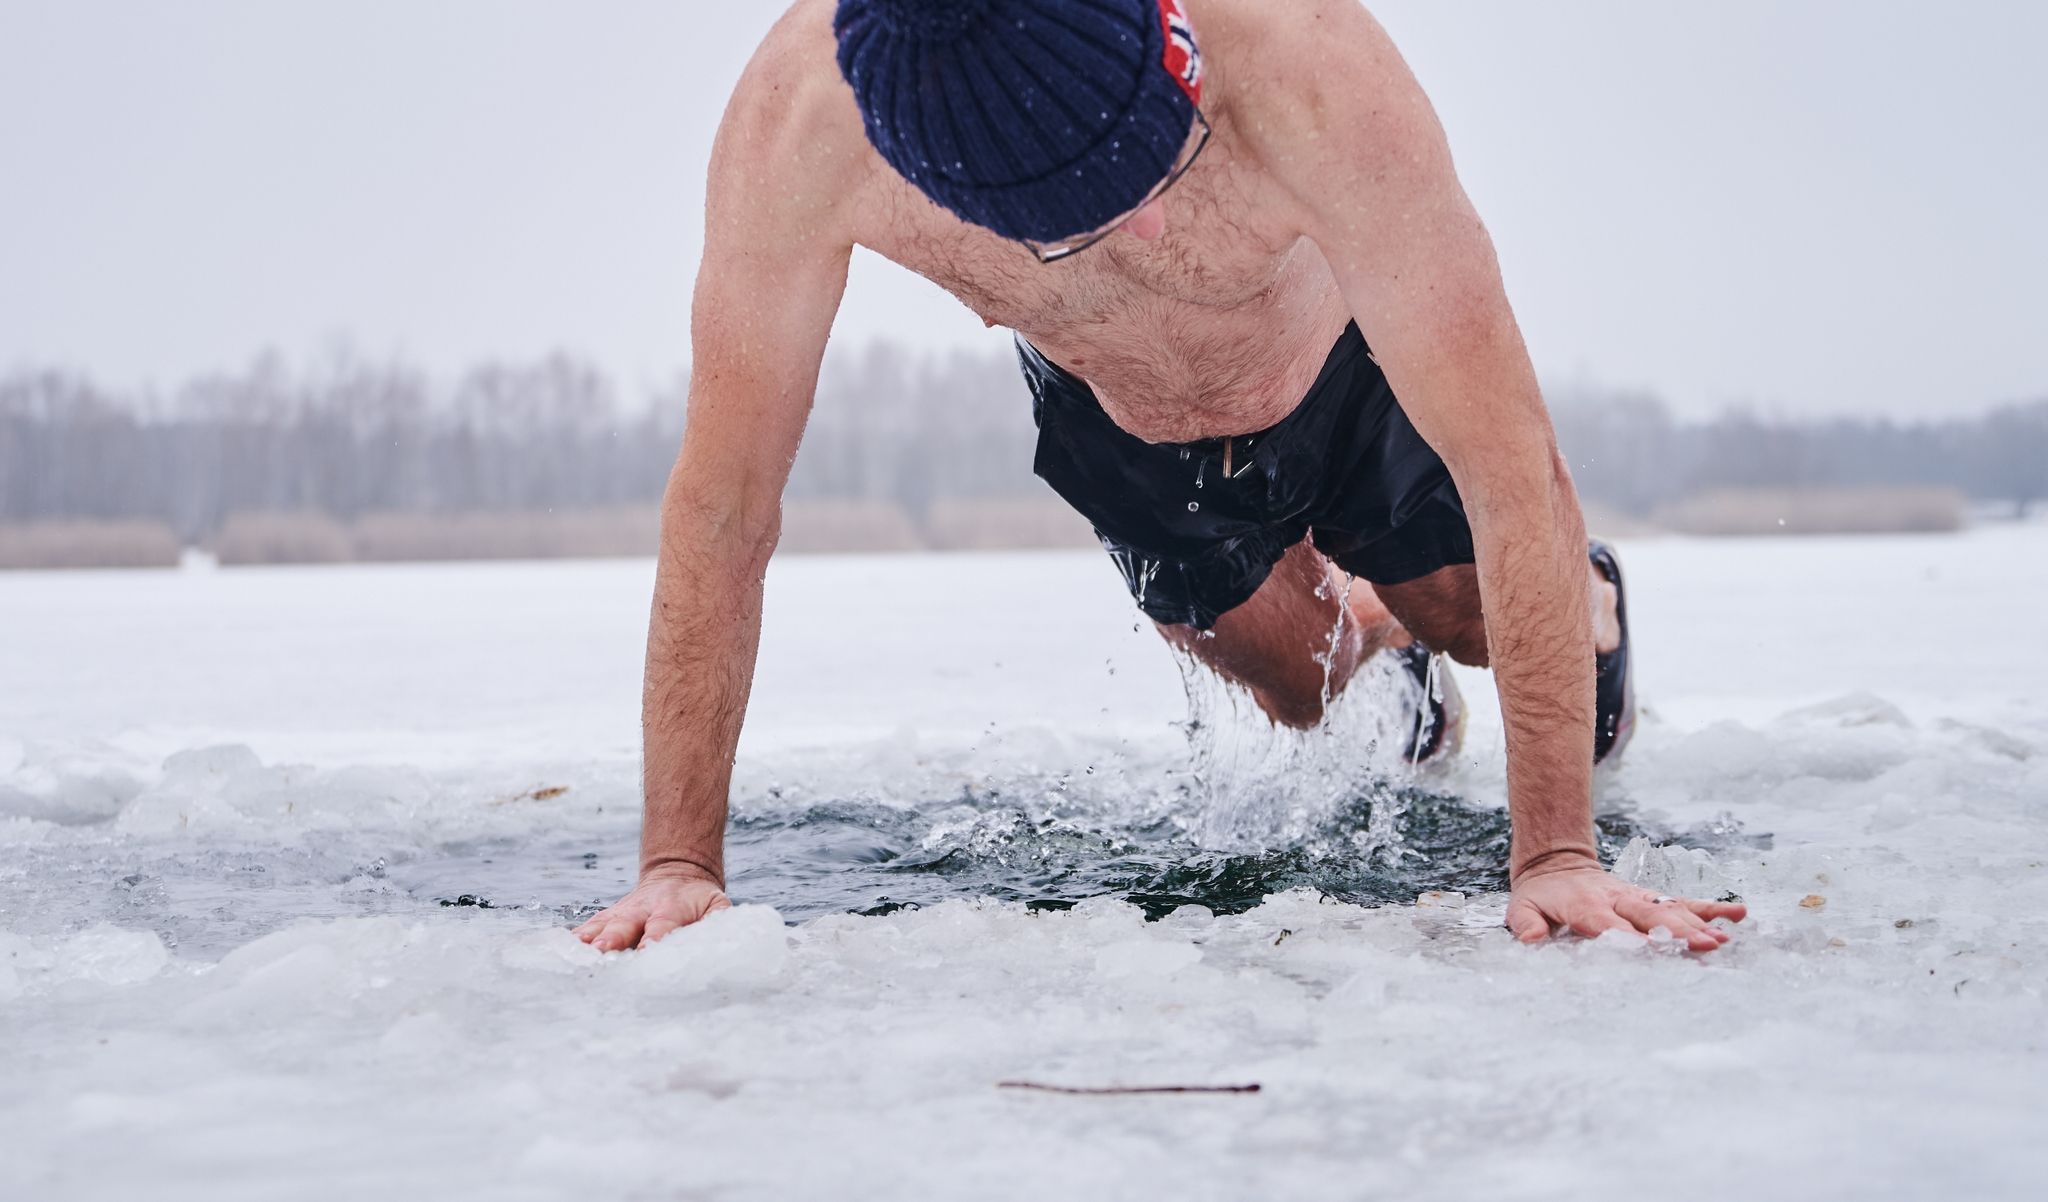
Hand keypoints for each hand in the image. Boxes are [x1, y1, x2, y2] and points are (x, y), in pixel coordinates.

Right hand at [574, 867, 731, 950]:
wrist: (677, 873)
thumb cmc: (700, 902)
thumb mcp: (717, 907)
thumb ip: (718, 924)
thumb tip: (717, 943)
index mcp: (671, 909)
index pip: (662, 927)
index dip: (654, 941)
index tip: (646, 954)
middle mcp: (641, 911)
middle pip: (623, 926)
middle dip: (612, 940)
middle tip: (602, 952)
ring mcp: (620, 914)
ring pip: (599, 927)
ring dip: (586, 943)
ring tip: (572, 956)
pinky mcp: (606, 919)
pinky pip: (586, 930)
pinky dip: (571, 942)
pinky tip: (557, 954)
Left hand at [1506, 862, 1746, 952]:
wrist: (1555, 864)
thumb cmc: (1540, 896)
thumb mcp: (1521, 908)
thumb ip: (1526, 923)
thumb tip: (1532, 939)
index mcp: (1586, 905)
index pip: (1610, 925)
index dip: (1631, 938)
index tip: (1653, 951)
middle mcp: (1617, 899)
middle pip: (1650, 916)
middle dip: (1677, 932)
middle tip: (1706, 947)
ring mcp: (1637, 897)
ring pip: (1671, 909)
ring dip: (1698, 924)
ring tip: (1724, 938)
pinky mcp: (1649, 898)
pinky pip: (1682, 902)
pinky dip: (1709, 908)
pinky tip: (1737, 915)